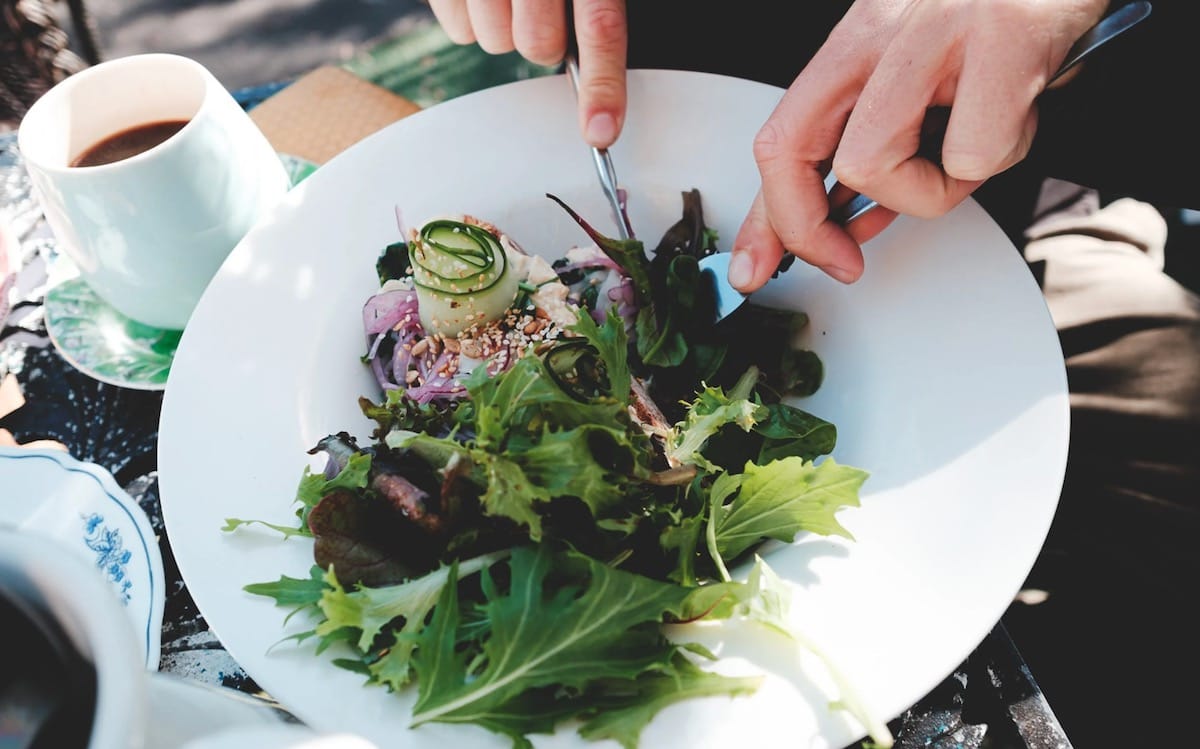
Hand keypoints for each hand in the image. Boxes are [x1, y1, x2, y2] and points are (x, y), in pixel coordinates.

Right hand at [426, 0, 628, 147]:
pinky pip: (457, 31)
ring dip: (502, 27)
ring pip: (493, 42)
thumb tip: (603, 71)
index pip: (599, 26)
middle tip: (538, 8)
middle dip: (542, 40)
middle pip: (537, 44)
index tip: (601, 130)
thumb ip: (596, 8)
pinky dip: (468, 18)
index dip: (602, 84)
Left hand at [726, 0, 1108, 290]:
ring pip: (872, 162)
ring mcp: (934, 30)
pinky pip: (971, 153)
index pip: (778, 138)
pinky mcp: (1001, 37)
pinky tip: (1018, 116)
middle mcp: (879, 30)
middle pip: (790, 150)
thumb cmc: (1003, 29)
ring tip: (972, 149)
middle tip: (844, 258)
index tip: (759, 267)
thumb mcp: (919, 85)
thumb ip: (871, 149)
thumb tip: (838, 225)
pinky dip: (1000, 156)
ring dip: (927, 189)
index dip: (765, 219)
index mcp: (855, 42)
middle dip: (807, 227)